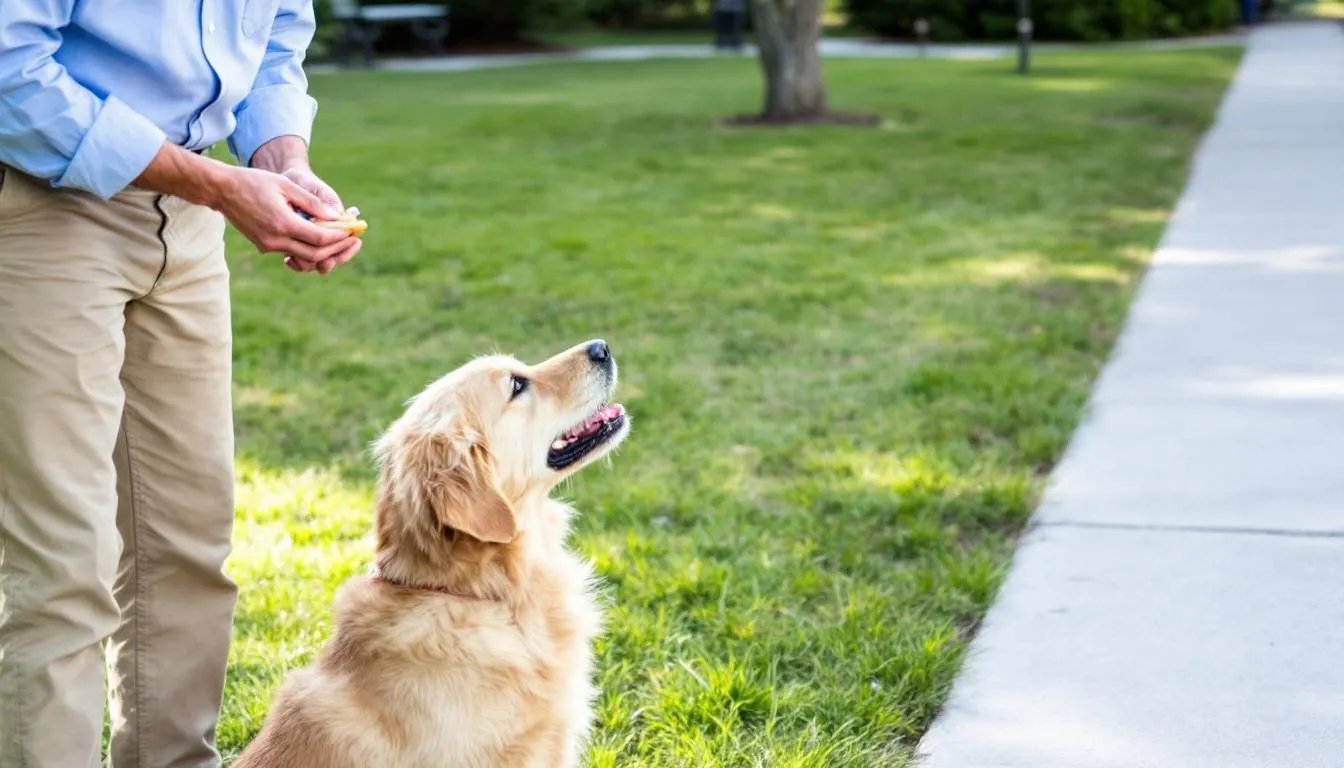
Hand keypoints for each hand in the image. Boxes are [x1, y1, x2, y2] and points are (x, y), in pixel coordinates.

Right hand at [212, 166, 354, 271]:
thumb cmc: (254, 182)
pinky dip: (308, 247)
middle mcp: (275, 240)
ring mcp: (268, 246)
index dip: (339, 236)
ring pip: (304, 256)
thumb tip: (336, 218)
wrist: (222, 190)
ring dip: (324, 250)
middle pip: (315, 254)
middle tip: (352, 240)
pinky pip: (292, 251)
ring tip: (341, 239)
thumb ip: (312, 203)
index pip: (319, 238)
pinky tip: (320, 237)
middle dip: (337, 249)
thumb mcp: (286, 185)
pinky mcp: (264, 246)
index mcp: (282, 223)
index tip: (352, 231)